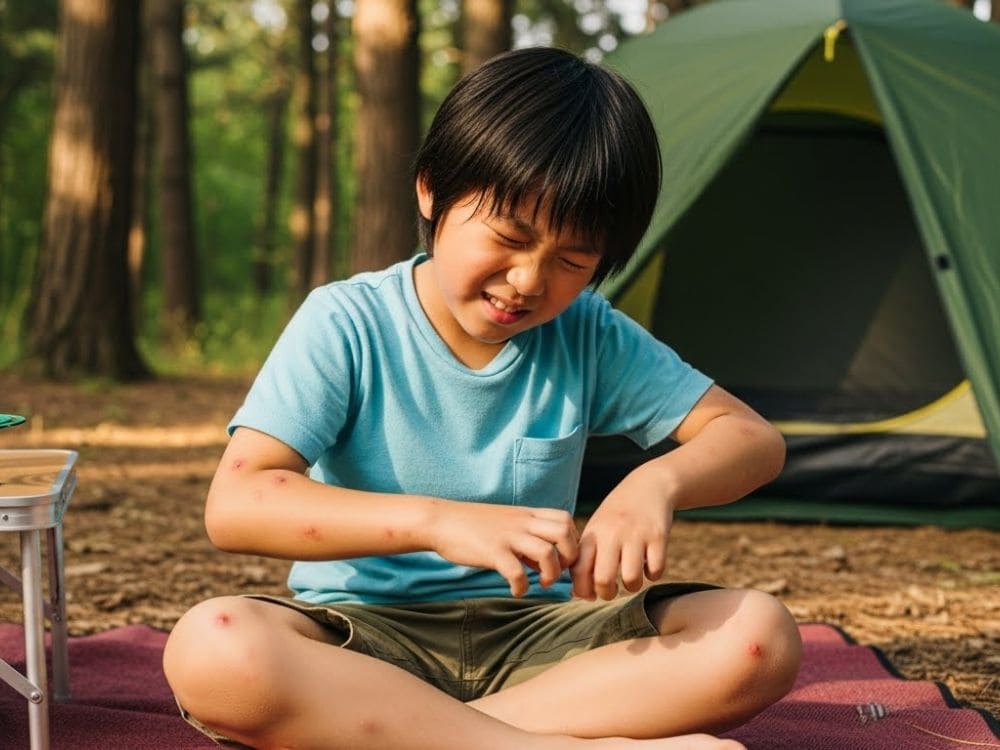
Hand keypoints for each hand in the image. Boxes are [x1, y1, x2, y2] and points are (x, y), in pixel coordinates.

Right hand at [428, 501, 579, 596]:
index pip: (565, 520)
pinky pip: (517, 572)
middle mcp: (521, 522)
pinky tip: (515, 590)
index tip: (560, 558)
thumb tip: (545, 562)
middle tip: (554, 572)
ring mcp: (507, 536)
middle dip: (568, 558)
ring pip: (547, 552)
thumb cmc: (473, 525)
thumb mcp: (506, 523)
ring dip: (550, 573)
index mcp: (526, 515)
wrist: (440, 520)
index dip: (571, 541)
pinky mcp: (492, 551)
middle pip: (564, 533)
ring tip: (540, 583)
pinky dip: (522, 586)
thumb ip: (528, 537)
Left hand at [571, 469, 673, 600]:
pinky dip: (653, 575)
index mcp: (593, 534)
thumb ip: (586, 556)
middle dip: (607, 594)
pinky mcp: (658, 536)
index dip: (582, 591)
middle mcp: (612, 534)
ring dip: (632, 586)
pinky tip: (649, 564)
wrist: (649, 485)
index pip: (578, 570)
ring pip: (631, 579)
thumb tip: (579, 594)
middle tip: (611, 591)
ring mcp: (636, 535)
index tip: (591, 593)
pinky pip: (655, 571)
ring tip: (631, 578)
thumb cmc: (617, 515)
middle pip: (603, 579)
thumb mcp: (597, 528)